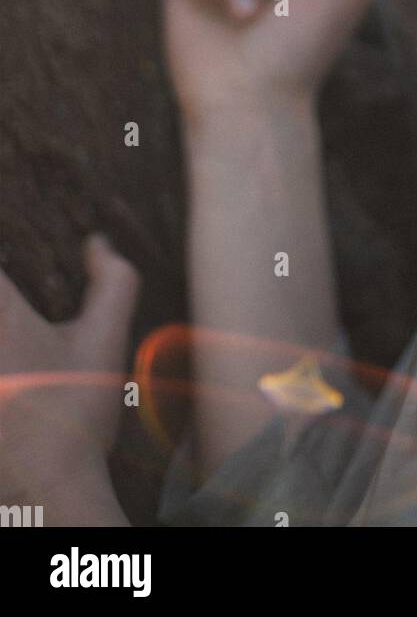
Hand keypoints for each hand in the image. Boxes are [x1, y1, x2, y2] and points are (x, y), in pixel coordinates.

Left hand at [0, 234, 139, 501]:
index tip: (15, 225)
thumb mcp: (105, 339)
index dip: (5, 226)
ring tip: (19, 333)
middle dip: (6, 284)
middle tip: (23, 292)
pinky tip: (13, 361)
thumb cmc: (76, 410)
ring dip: (3, 316)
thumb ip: (112, 281)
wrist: (51, 485)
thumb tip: (99, 243)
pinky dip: (0, 358)